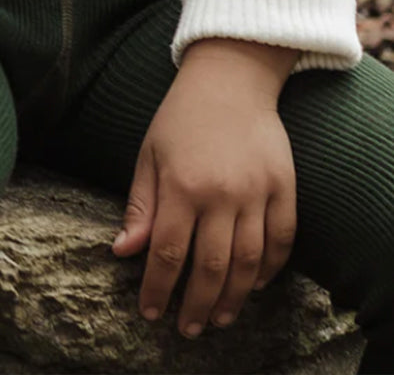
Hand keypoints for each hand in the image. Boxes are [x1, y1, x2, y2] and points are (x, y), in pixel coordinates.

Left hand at [111, 39, 297, 338]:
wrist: (230, 78)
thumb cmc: (181, 116)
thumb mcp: (149, 155)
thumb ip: (140, 206)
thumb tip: (123, 253)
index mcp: (181, 184)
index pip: (168, 253)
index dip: (158, 289)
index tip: (151, 313)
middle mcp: (221, 192)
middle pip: (211, 267)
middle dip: (197, 305)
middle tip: (188, 329)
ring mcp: (257, 190)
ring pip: (248, 262)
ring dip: (235, 298)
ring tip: (221, 319)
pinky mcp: (284, 185)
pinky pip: (282, 239)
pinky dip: (271, 268)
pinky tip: (256, 284)